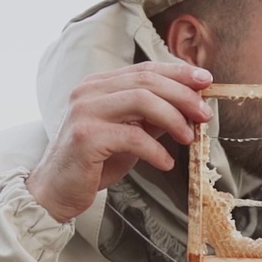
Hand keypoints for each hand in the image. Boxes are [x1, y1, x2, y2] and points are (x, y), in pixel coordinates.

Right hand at [26, 62, 214, 221]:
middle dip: (183, 95)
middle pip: (147, 81)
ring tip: (188, 138)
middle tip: (204, 113)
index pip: (145, 69)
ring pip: (141, 100)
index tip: (205, 81)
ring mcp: (85, 111)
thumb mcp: (127, 135)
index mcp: (99, 85)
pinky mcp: (86, 136)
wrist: (56, 191)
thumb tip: (188, 109)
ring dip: (173, 118)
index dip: (178, 73)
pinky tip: (166, 162)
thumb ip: (151, 119)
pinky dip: (155, 150)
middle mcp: (89, 91)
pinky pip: (132, 136)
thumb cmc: (92, 163)